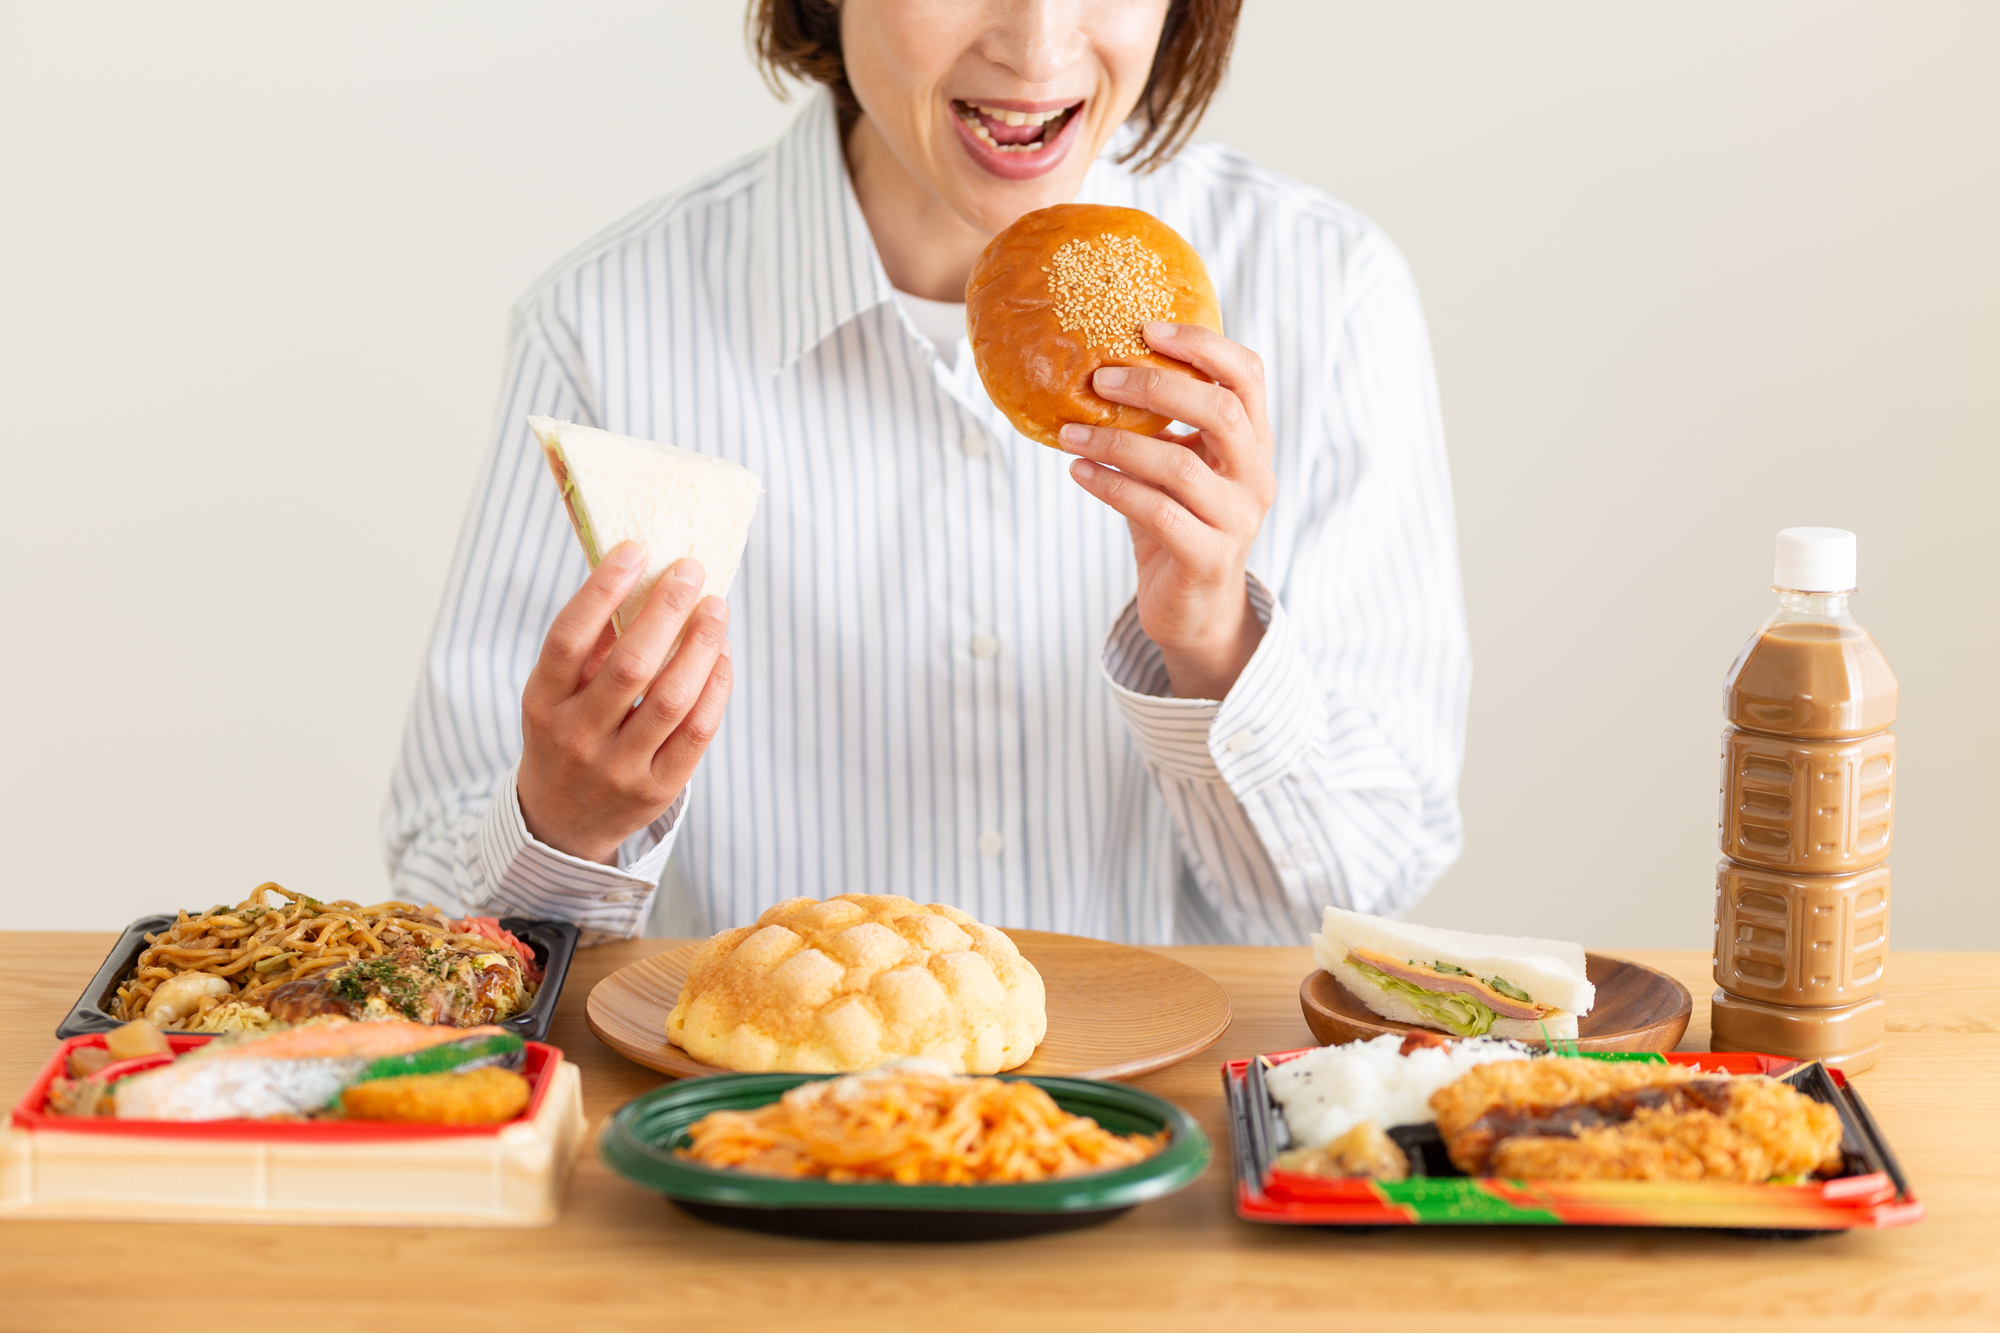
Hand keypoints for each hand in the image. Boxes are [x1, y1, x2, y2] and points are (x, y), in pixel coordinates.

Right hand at [516, 543, 732, 863]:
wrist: (561, 822)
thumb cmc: (564, 734)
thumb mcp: (556, 693)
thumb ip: (590, 646)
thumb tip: (641, 579)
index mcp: (542, 702)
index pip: (569, 638)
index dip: (602, 589)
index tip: (637, 548)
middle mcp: (576, 736)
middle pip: (630, 665)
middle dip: (667, 610)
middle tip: (692, 571)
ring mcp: (618, 767)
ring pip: (672, 698)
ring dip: (701, 646)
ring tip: (716, 609)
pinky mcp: (656, 789)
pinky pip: (696, 732)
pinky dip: (715, 688)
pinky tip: (721, 656)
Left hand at [1061, 321, 1276, 699]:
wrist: (1194, 610)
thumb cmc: (1178, 525)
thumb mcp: (1175, 465)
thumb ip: (1156, 424)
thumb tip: (1095, 367)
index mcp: (1252, 442)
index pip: (1246, 374)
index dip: (1203, 344)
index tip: (1147, 328)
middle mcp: (1256, 476)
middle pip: (1221, 411)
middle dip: (1158, 385)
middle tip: (1102, 377)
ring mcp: (1237, 520)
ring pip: (1180, 466)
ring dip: (1118, 442)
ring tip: (1071, 432)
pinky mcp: (1209, 558)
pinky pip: (1156, 512)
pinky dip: (1112, 486)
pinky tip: (1079, 471)